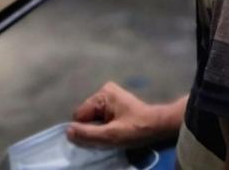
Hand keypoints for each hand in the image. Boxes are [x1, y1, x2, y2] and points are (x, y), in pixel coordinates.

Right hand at [67, 82, 182, 147]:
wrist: (160, 126)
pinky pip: (101, 117)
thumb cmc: (137, 130)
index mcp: (103, 94)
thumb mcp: (112, 135)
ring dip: (100, 129)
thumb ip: (88, 134)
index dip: (86, 130)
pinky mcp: (115, 102)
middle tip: (108, 137)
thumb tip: (67, 131)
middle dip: (93, 129)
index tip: (100, 137)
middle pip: (86, 116)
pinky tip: (116, 130)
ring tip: (114, 134)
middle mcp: (104, 90)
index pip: (80, 115)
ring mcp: (110, 96)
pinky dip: (105, 126)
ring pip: (93, 118)